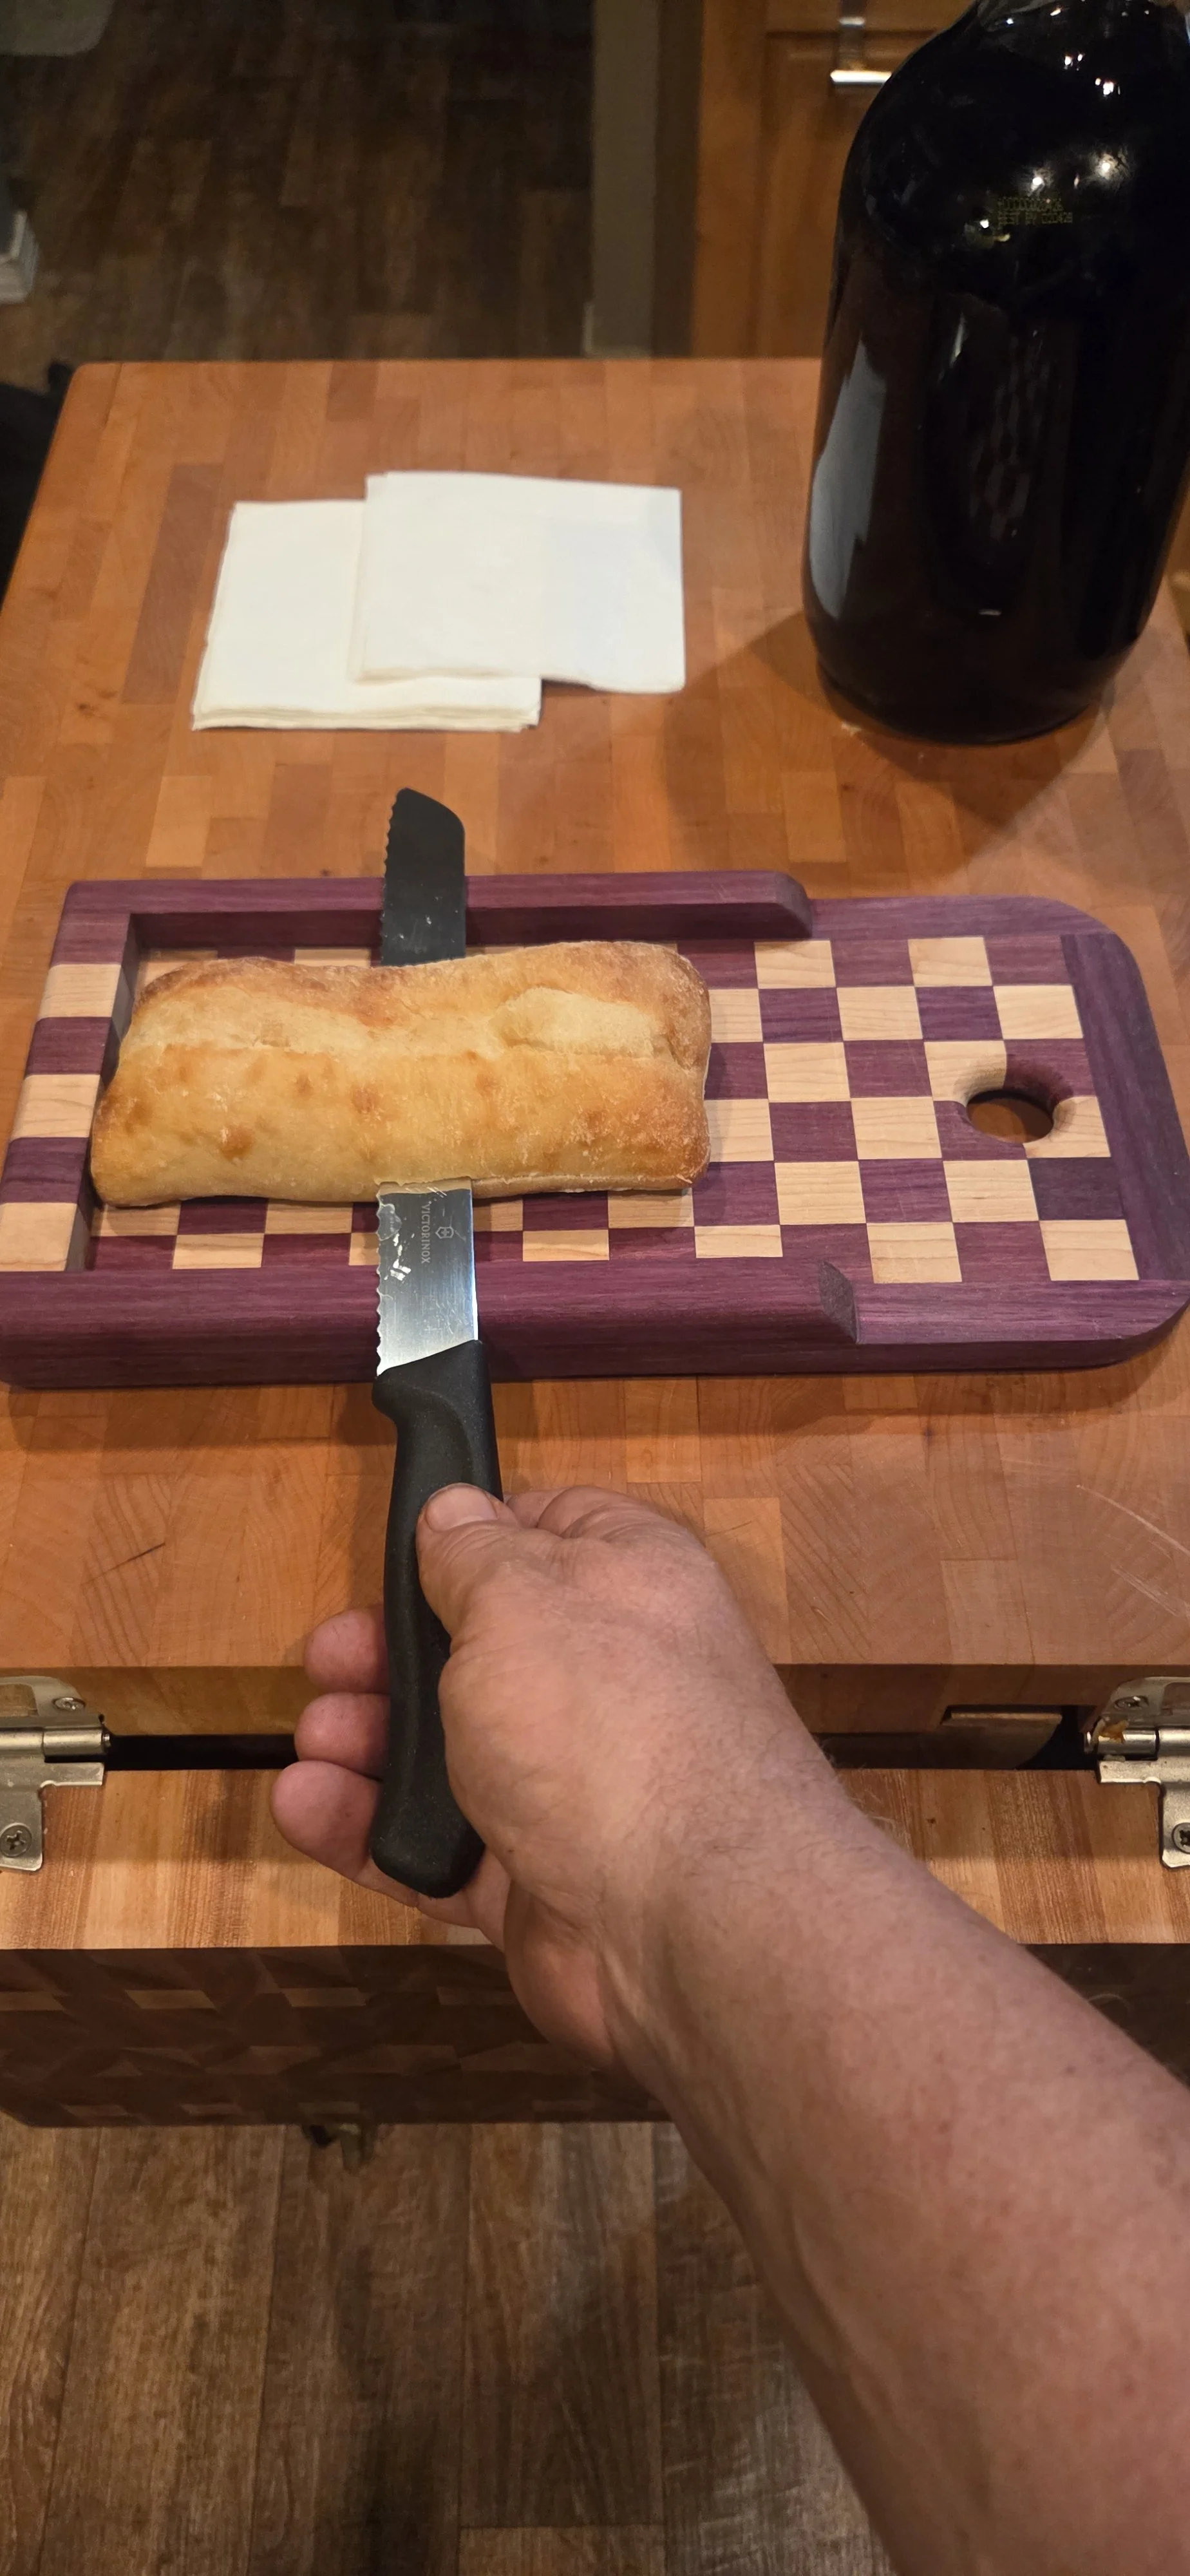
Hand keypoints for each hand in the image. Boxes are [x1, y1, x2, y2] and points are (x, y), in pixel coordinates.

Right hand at [271, 1486, 829, 2071]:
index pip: (549, 1532)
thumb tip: (454, 1511)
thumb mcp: (519, 1596)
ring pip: (452, 1755)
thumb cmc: (605, 1720)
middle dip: (393, 1654)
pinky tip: (307, 1806)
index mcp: (628, 1582)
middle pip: (481, 1651)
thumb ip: (473, 1554)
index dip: (472, 1536)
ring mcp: (575, 1788)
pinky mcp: (538, 1882)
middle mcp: (609, 1680)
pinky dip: (369, 1831)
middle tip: (328, 1661)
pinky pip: (438, 1849)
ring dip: (371, 1742)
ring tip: (315, 1740)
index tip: (402, 1550)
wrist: (687, 1918)